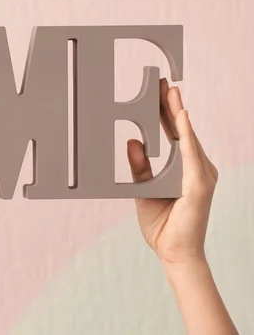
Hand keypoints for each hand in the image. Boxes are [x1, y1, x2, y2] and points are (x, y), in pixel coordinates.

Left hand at [127, 79, 217, 265]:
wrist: (172, 251)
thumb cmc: (161, 223)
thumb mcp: (143, 188)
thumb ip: (139, 166)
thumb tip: (133, 140)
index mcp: (183, 168)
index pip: (175, 134)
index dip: (166, 112)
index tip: (159, 91)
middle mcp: (196, 167)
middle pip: (183, 130)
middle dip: (172, 105)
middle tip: (164, 82)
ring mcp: (200, 174)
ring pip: (188, 136)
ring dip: (179, 112)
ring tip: (170, 91)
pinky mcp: (199, 184)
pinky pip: (191, 154)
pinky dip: (187, 134)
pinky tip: (182, 117)